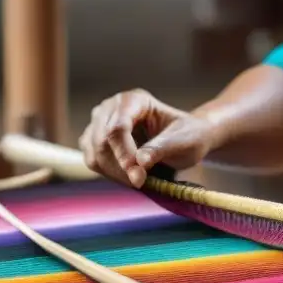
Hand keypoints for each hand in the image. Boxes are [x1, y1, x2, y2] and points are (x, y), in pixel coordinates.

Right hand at [78, 89, 216, 188]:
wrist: (184, 141)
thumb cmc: (188, 135)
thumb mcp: (185, 140)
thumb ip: (162, 147)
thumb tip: (141, 161)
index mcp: (135, 100)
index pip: (118, 126)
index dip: (124, 153)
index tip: (138, 176)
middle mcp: (112, 108)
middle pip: (102, 140)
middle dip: (120, 167)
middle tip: (141, 183)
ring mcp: (100, 123)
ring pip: (94, 154)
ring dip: (115, 173)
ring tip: (139, 180)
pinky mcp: (95, 141)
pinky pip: (93, 162)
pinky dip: (110, 174)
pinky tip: (129, 177)